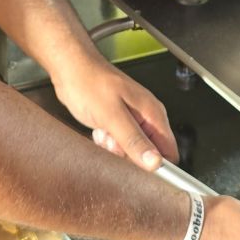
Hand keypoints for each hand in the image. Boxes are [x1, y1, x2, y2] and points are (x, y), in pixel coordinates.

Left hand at [49, 50, 177, 171]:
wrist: (70, 69)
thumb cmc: (89, 82)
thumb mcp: (112, 116)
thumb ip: (134, 140)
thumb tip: (155, 162)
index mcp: (153, 113)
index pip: (169, 151)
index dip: (159, 166)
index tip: (140, 171)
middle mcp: (146, 118)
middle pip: (149, 154)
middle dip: (130, 156)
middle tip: (114, 142)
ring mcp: (131, 120)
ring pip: (132, 151)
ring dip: (116, 149)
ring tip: (105, 133)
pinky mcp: (117, 123)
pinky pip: (118, 145)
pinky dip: (107, 143)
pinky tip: (99, 130)